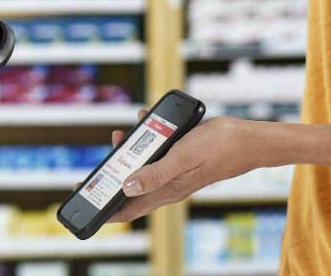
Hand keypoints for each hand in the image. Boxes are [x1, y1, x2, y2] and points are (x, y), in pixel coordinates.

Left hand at [108, 117, 261, 222]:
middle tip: (101, 159)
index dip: (104, 209)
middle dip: (111, 174)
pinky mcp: (178, 158)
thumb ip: (155, 173)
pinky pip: (154, 152)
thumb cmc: (218, 148)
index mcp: (165, 191)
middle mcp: (166, 185)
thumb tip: (125, 186)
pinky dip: (145, 139)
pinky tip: (144, 121)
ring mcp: (172, 172)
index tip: (83, 199)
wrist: (247, 139)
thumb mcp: (183, 157)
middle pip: (129, 187)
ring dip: (127, 153)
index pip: (128, 209)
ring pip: (141, 168)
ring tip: (121, 134)